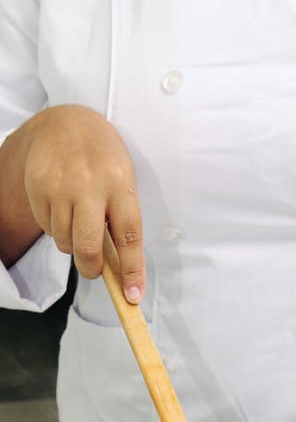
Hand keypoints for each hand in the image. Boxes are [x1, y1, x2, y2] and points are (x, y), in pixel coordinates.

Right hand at [0, 105, 144, 301]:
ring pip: (65, 243)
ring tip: (79, 219)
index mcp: (120, 185)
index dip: (131, 270)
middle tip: (93, 269)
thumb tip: (120, 271)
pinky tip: (63, 206)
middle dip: (91, 268)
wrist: (66, 125)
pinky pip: (47, 228)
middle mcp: (89, 187)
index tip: (132, 296)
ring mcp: (60, 188)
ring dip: (72, 244)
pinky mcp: (37, 189)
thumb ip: (121, 222)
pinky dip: (56, 227)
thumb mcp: (123, 184)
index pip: (128, 236)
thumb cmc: (104, 162)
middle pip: (87, 248)